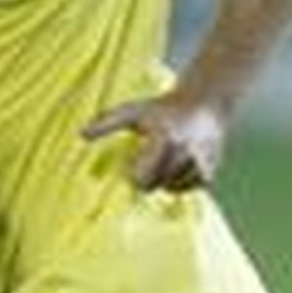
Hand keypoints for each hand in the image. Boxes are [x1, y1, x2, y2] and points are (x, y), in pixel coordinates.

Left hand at [81, 92, 226, 191]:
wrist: (204, 104)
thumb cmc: (163, 108)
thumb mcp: (133, 111)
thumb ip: (106, 122)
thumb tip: (81, 134)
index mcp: (164, 138)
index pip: (142, 178)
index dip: (135, 175)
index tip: (133, 166)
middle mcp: (184, 152)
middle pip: (157, 185)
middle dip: (150, 177)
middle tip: (151, 160)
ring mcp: (199, 162)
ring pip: (173, 188)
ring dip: (166, 180)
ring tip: (166, 160)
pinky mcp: (210, 171)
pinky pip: (189, 188)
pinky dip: (182, 182)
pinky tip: (180, 165)